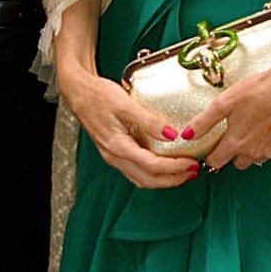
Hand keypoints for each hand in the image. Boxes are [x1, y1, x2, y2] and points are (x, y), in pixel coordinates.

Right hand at [61, 68, 197, 187]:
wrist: (78, 91)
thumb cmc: (97, 95)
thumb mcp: (125, 104)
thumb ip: (148, 121)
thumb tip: (171, 134)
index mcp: (118, 146)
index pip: (152, 166)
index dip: (174, 167)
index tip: (191, 162)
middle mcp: (114, 156)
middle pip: (148, 179)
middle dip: (173, 179)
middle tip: (192, 172)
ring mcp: (113, 156)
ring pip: (141, 178)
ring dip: (163, 179)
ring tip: (182, 172)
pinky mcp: (113, 152)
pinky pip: (135, 171)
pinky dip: (152, 173)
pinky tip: (162, 165)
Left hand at [187, 46, 270, 172]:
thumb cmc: (260, 89)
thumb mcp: (225, 101)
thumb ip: (204, 121)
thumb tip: (187, 135)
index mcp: (236, 142)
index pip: (216, 162)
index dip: (212, 155)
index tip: (214, 148)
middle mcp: (253, 152)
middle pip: (237, 162)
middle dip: (235, 151)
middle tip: (239, 131)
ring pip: (256, 157)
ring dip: (254, 147)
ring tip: (257, 124)